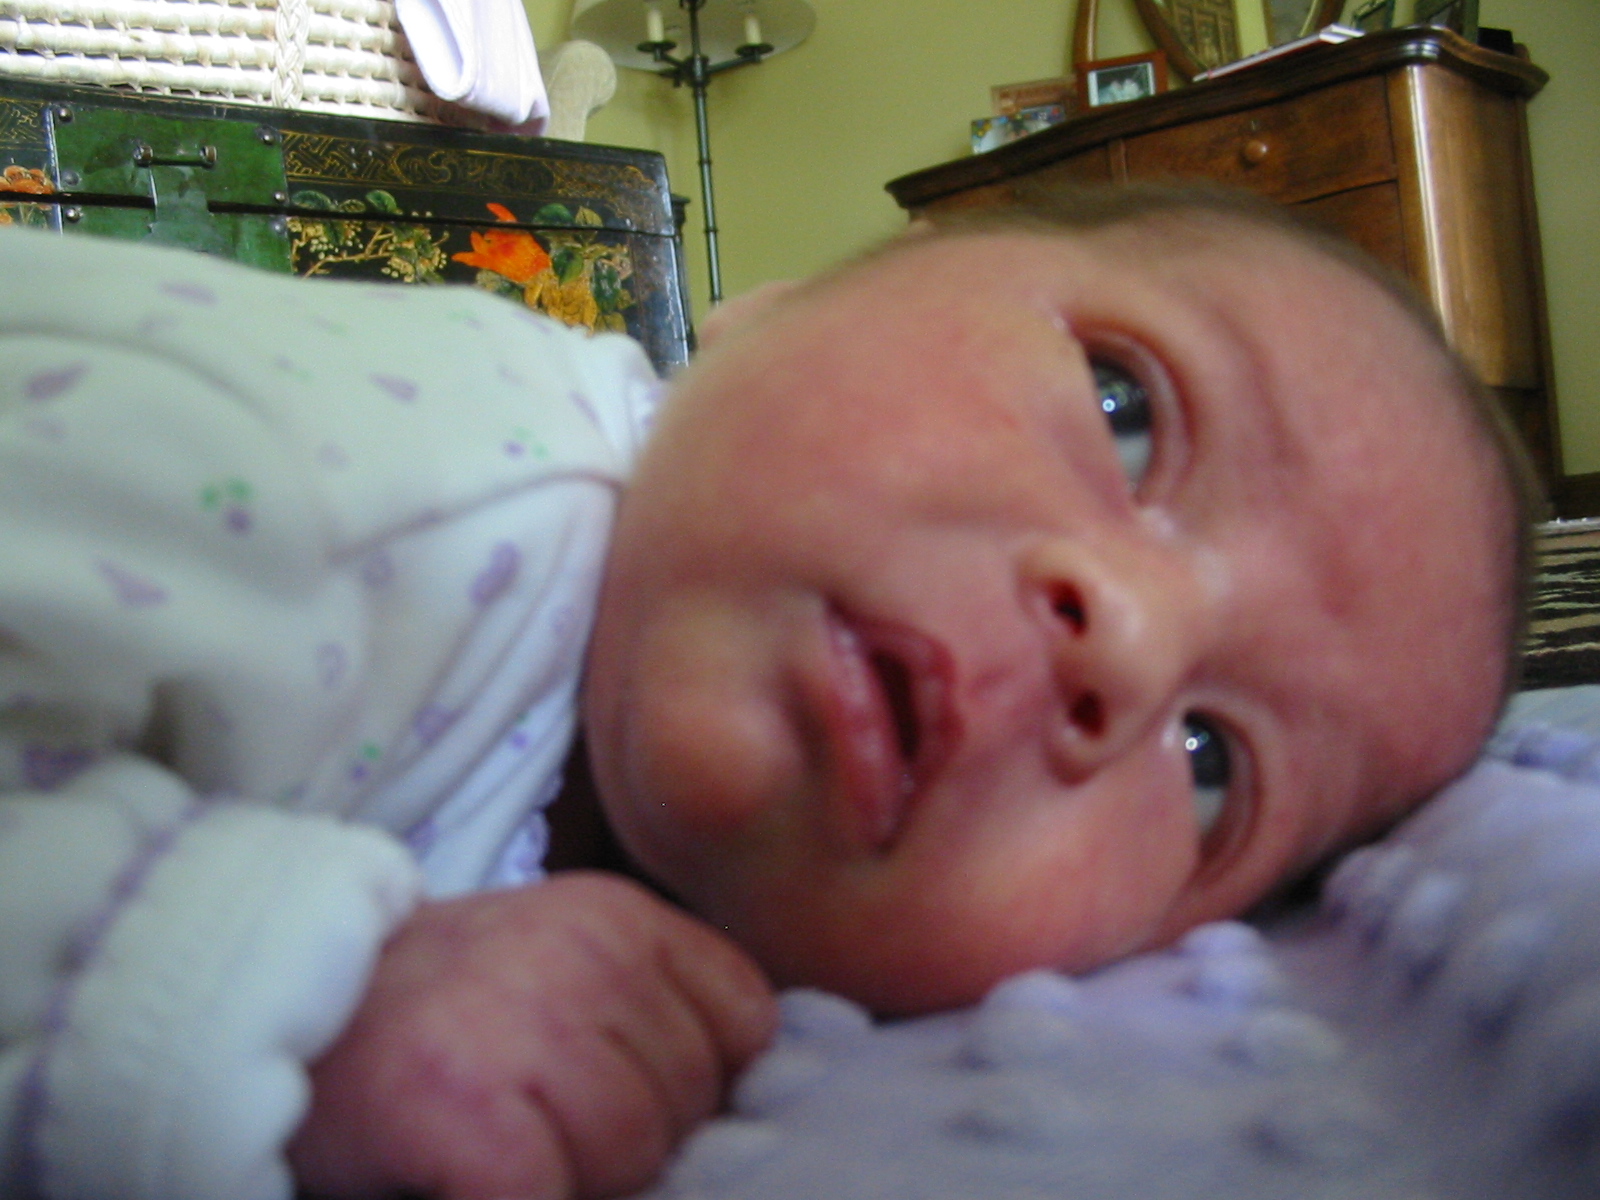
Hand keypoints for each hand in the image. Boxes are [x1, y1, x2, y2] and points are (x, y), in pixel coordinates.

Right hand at [287, 871, 775, 1199]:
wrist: (270, 1016)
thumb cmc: (434, 1016)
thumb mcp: (559, 973)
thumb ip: (648, 1015)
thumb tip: (738, 1114)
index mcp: (619, 915)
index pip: (746, 1024)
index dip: (699, 1089)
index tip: (624, 1103)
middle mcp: (586, 951)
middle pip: (689, 1104)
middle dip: (629, 1148)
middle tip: (535, 1132)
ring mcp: (526, 1020)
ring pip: (633, 1157)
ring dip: (572, 1181)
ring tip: (501, 1150)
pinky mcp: (464, 1102)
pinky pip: (550, 1195)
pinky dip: (522, 1199)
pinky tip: (470, 1177)